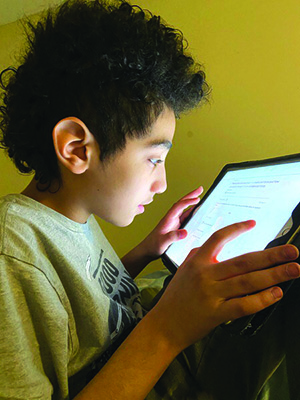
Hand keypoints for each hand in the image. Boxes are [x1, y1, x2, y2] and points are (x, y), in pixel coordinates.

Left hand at [142, 186, 202, 259]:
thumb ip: (172, 237)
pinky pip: (184, 217)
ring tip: (200, 196)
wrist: (147, 250)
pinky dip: (191, 212)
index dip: (187, 202)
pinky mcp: (175, 227)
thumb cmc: (153, 246)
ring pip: (183, 209)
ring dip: (191, 202)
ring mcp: (173, 222)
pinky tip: (196, 211)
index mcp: (167, 219)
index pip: (178, 207)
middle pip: (181, 203)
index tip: (197, 199)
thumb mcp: (162, 243)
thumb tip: (185, 232)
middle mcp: (171, 218)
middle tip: (200, 189)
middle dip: (190, 195)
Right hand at [150, 220, 299, 353]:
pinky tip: (276, 293)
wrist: (163, 325)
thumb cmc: (175, 297)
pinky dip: (262, 299)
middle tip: (292, 251)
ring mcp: (211, 294)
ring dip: (274, 275)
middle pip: (243, 261)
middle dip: (271, 255)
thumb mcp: (183, 270)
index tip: (253, 224)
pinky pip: (243, 305)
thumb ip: (199, 255)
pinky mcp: (216, 313)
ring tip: (293, 269)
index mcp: (197, 261)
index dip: (237, 229)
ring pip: (247, 281)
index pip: (218, 238)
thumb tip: (216, 244)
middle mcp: (205, 275)